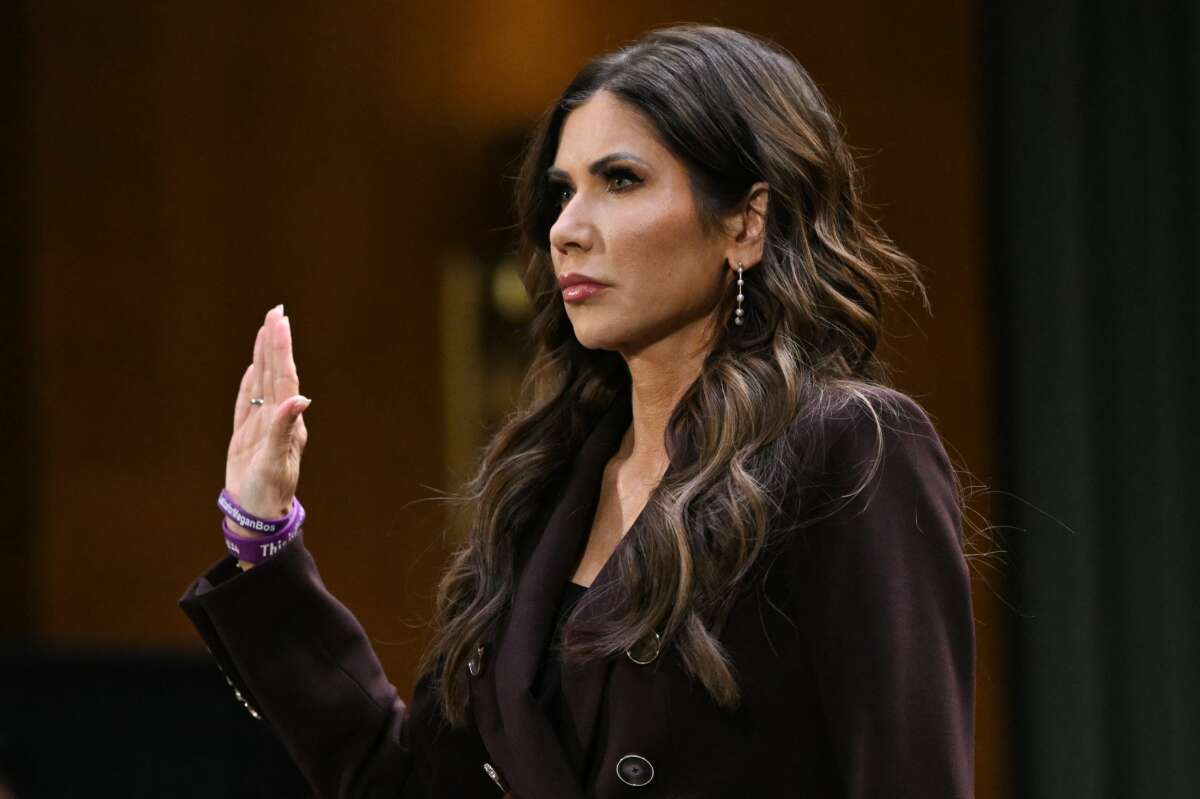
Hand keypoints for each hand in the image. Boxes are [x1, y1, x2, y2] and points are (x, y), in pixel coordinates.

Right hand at [224, 304, 310, 534]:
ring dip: (264, 356)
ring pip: (262, 382)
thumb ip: (283, 429)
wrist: (258, 514)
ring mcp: (262, 425)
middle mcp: (277, 418)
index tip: (280, 321)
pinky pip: (248, 401)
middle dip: (275, 342)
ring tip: (266, 329)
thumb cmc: (269, 491)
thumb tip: (299, 399)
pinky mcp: (248, 435)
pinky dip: (250, 382)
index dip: (281, 349)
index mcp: (286, 421)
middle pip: (275, 372)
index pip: (284, 376)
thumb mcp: (275, 461)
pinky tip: (252, 366)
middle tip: (275, 312)